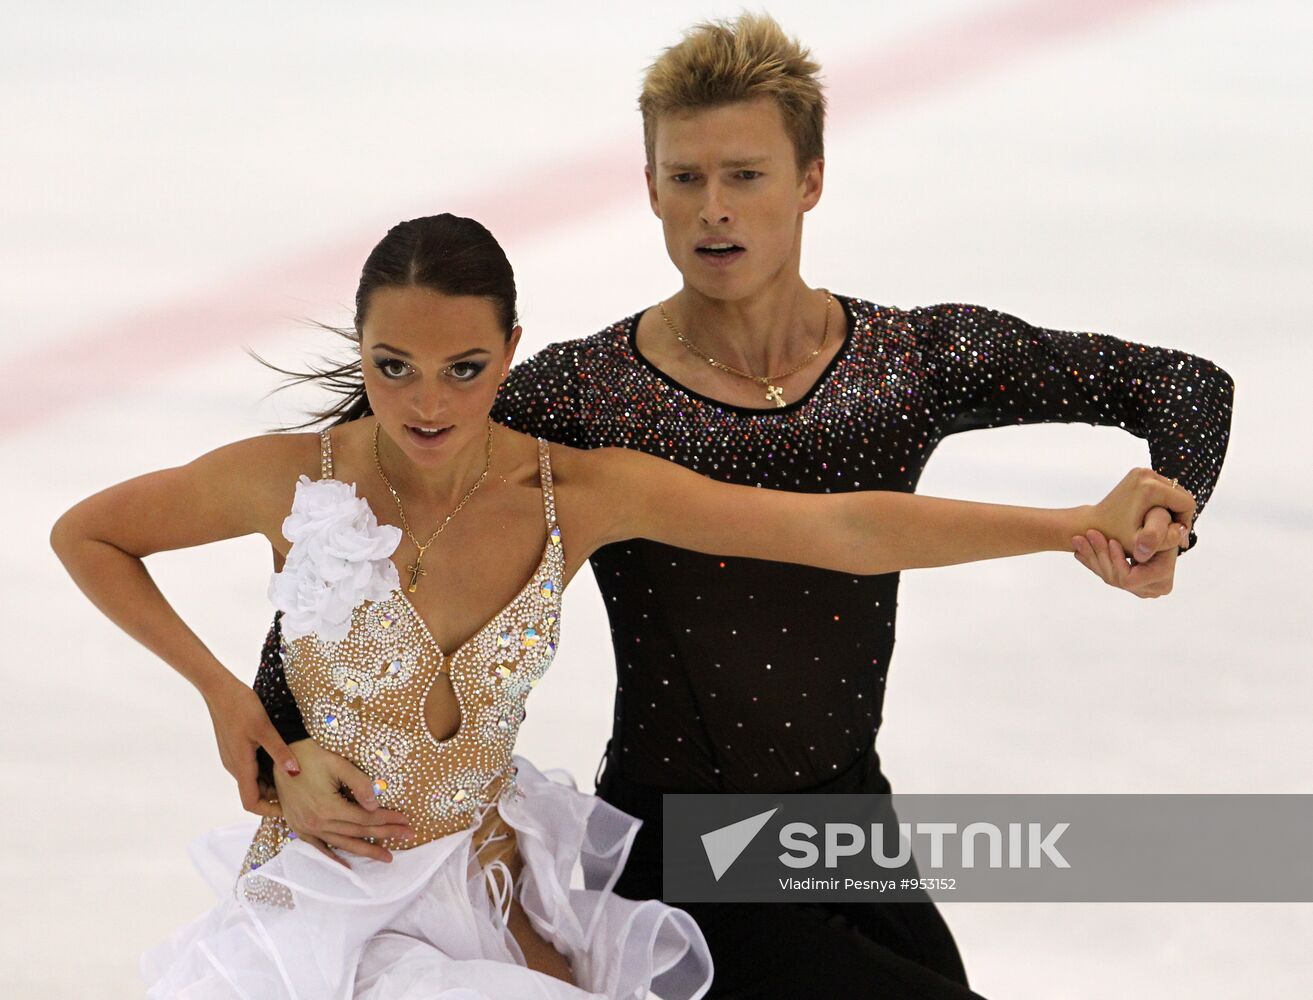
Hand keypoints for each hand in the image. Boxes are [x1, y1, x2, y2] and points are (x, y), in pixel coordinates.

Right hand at [202, 675, 300, 817]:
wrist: (219, 689)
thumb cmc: (241, 706)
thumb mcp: (265, 729)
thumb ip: (280, 752)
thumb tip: (296, 773)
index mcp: (240, 766)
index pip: (250, 802)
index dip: (268, 810)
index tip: (288, 809)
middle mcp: (234, 766)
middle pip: (253, 792)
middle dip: (274, 796)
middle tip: (299, 790)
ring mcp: (232, 757)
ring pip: (252, 779)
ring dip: (269, 781)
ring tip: (294, 774)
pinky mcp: (234, 748)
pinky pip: (249, 766)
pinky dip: (264, 769)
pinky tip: (281, 757)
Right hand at [271, 739, 415, 865]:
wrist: (282, 755)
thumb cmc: (312, 755)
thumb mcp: (339, 764)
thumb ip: (359, 785)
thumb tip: (375, 805)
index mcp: (328, 807)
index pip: (365, 817)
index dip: (387, 819)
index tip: (405, 821)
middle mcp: (317, 822)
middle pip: (358, 832)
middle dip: (385, 834)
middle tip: (407, 836)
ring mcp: (306, 827)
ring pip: (341, 843)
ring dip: (365, 850)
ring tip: (385, 857)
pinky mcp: (299, 828)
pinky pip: (319, 847)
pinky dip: (334, 857)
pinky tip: (348, 867)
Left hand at [1072, 506, 1179, 597]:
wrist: (1157, 523)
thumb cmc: (1159, 518)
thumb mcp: (1160, 519)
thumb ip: (1154, 534)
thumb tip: (1139, 557)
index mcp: (1162, 579)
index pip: (1130, 579)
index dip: (1117, 561)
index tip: (1111, 541)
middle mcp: (1153, 589)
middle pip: (1116, 579)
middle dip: (1100, 556)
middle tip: (1089, 534)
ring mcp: (1139, 589)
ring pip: (1108, 577)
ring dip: (1092, 557)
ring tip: (1079, 539)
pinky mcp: (1127, 583)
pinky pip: (1106, 574)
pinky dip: (1093, 561)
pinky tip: (1079, 550)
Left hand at [1087, 468, 1194, 559]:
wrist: (1091, 525)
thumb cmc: (1115, 538)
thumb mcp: (1142, 544)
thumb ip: (1167, 539)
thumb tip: (1183, 530)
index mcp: (1150, 487)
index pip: (1187, 503)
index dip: (1185, 523)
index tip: (1175, 538)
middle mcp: (1147, 473)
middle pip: (1181, 495)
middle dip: (1179, 515)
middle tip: (1171, 535)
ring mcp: (1141, 471)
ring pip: (1174, 492)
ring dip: (1172, 510)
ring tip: (1163, 528)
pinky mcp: (1138, 474)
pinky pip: (1163, 489)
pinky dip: (1163, 503)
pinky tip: (1154, 518)